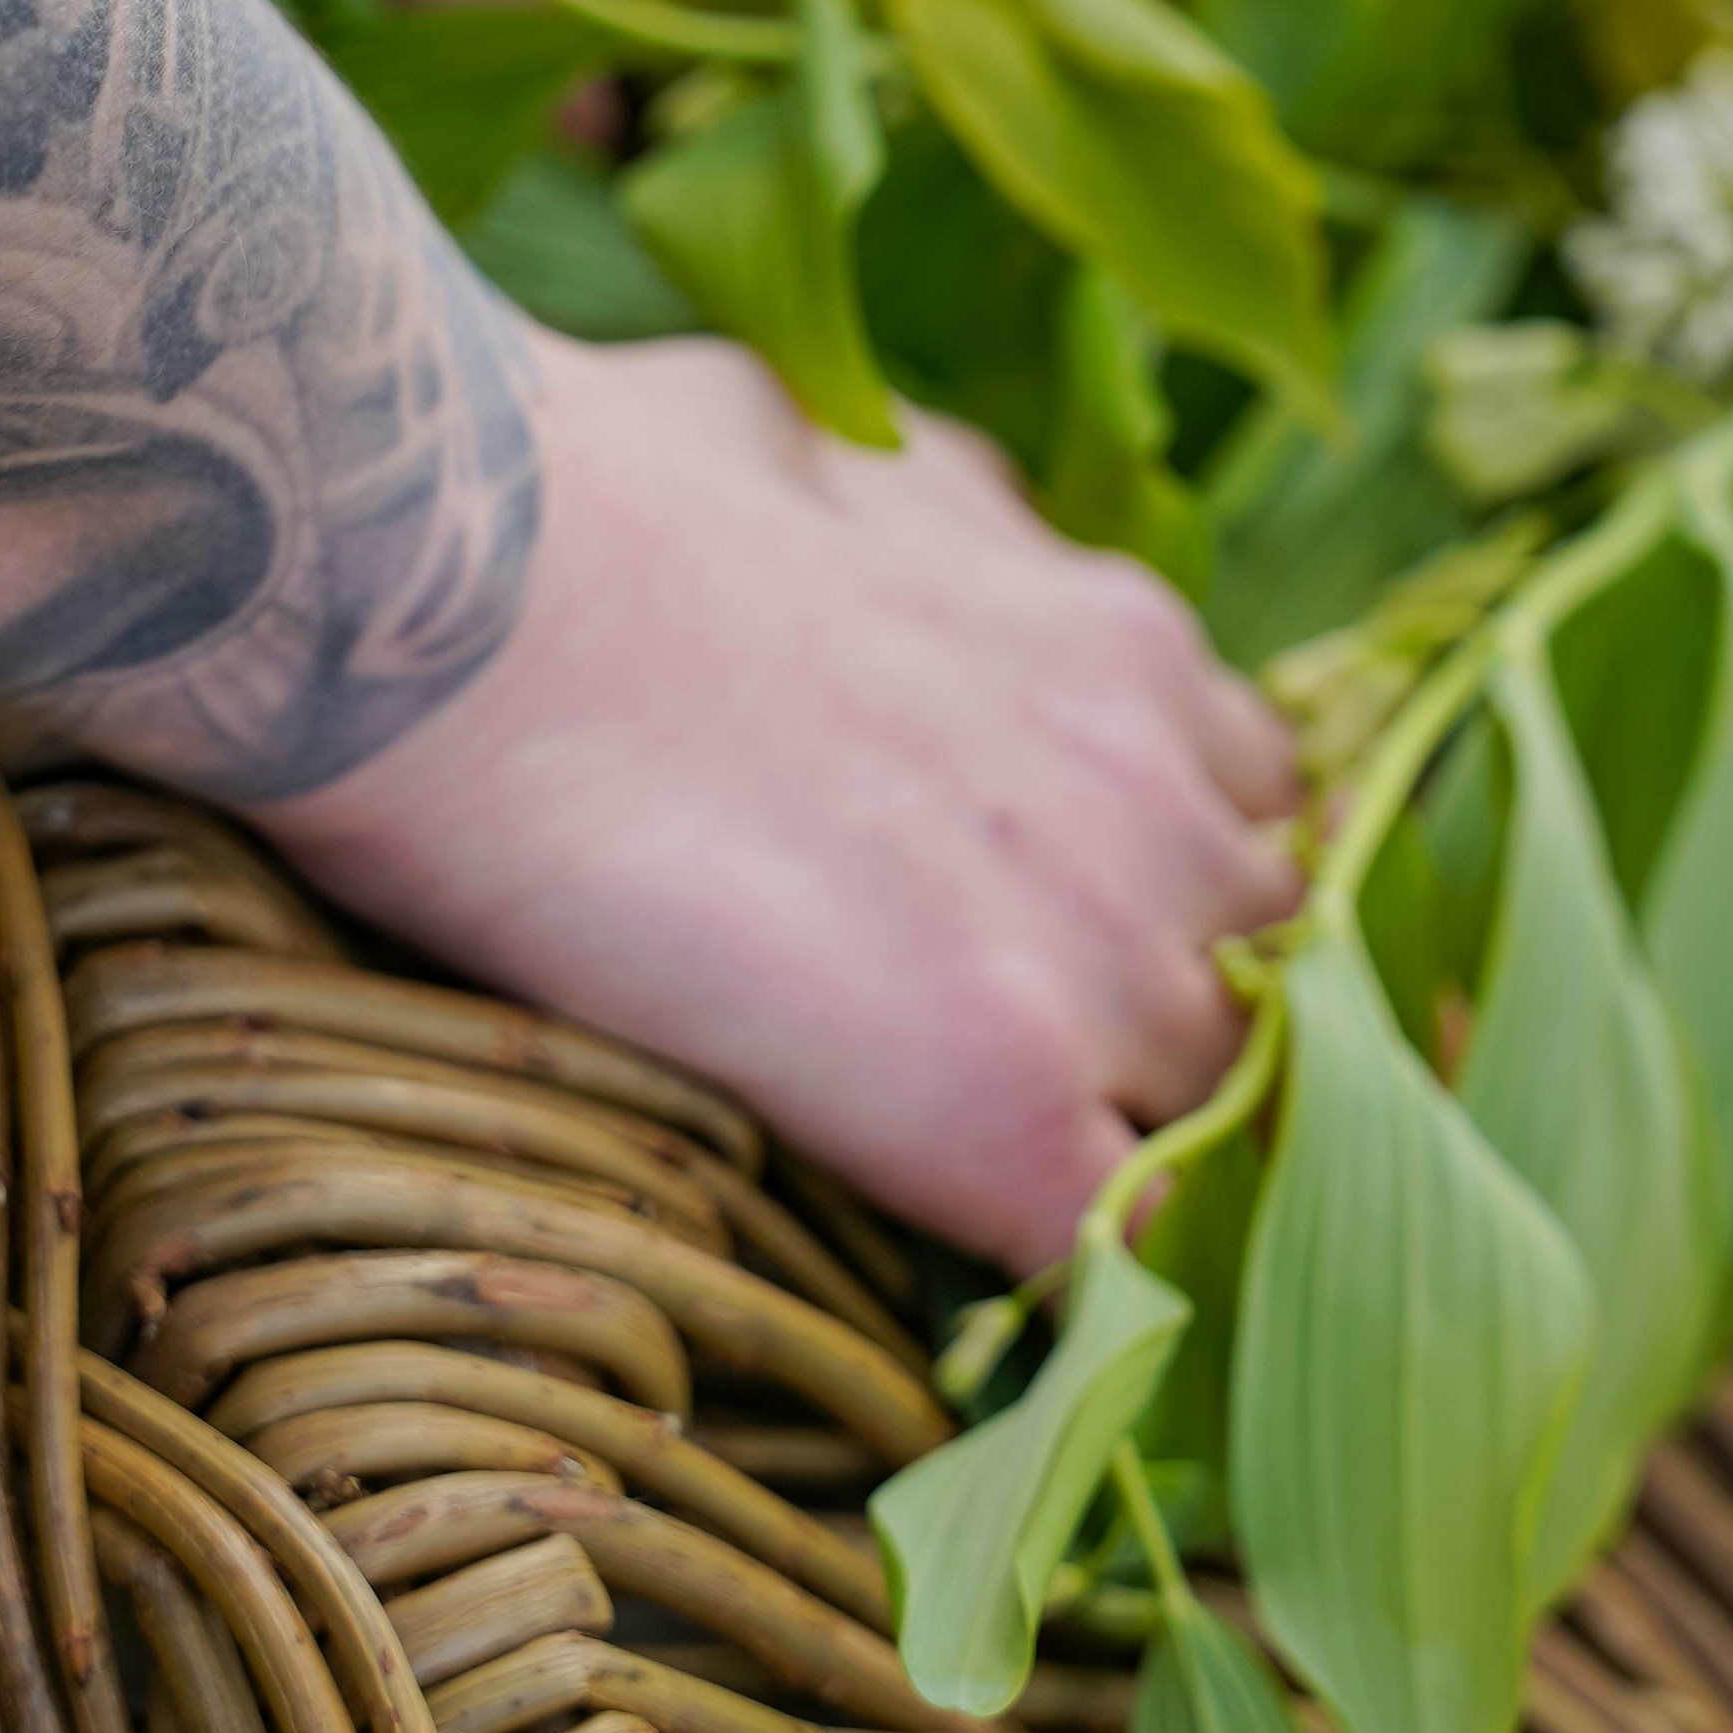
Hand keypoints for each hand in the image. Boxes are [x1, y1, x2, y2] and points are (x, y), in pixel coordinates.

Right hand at [255, 329, 1304, 1270]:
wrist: (473, 599)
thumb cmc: (595, 490)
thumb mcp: (855, 459)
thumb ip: (956, 529)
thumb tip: (943, 530)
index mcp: (1125, 644)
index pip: (1248, 812)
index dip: (1169, 886)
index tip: (1067, 927)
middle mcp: (1162, 796)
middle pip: (1258, 966)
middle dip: (1158, 1011)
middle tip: (1000, 1046)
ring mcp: (1102, 956)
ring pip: (1209, 1103)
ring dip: (1110, 1132)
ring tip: (958, 1154)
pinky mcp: (1005, 1104)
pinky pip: (1115, 1246)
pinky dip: (1063, 1274)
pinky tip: (952, 1251)